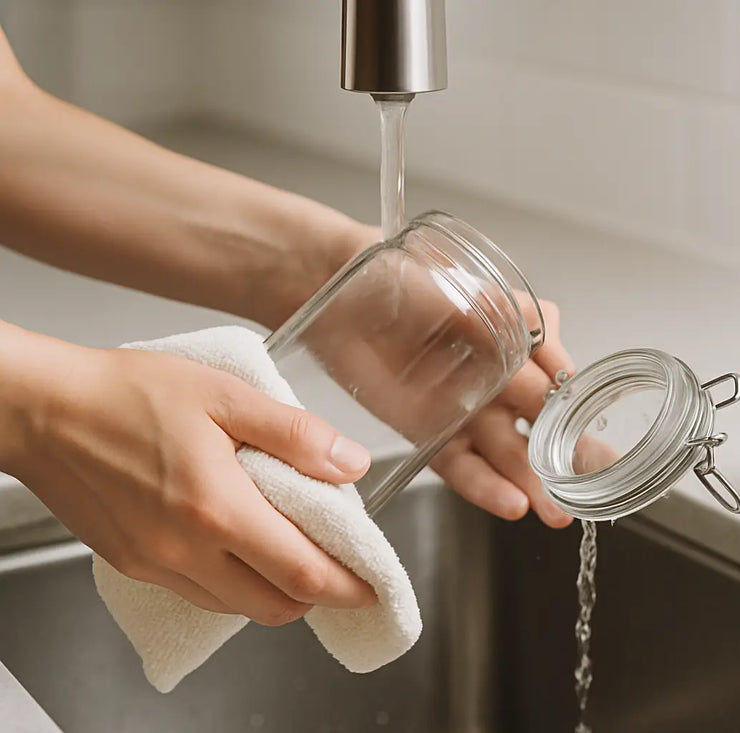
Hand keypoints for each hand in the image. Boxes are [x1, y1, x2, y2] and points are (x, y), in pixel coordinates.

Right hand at [1, 330, 377, 625]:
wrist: (43, 409)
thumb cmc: (127, 394)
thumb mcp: (225, 395)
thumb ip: (295, 434)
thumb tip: (351, 464)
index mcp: (217, 508)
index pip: (302, 573)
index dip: (347, 586)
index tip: (373, 586)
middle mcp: (185, 550)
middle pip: (273, 605)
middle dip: (316, 596)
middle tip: (340, 569)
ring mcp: (156, 564)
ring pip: (235, 605)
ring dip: (274, 592)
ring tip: (293, 553)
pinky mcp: (133, 565)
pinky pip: (198, 593)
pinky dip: (233, 584)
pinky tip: (241, 547)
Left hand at [269, 224, 576, 527]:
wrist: (335, 282)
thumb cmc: (404, 272)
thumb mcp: (470, 291)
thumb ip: (513, 327)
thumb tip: (555, 368)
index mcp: (518, 338)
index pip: (559, 382)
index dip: (577, 412)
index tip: (597, 439)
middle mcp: (497, 377)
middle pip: (538, 425)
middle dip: (563, 460)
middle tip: (585, 492)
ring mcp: (464, 407)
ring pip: (504, 451)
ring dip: (528, 482)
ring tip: (552, 511)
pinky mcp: (427, 431)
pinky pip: (460, 464)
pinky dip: (484, 486)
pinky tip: (509, 502)